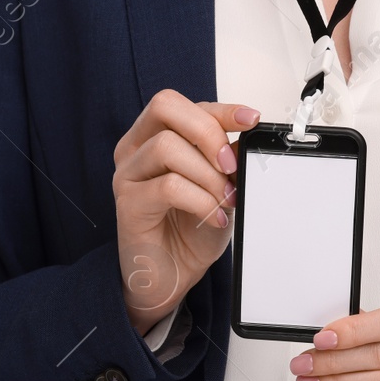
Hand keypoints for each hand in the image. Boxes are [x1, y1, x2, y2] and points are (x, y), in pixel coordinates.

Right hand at [112, 90, 259, 334]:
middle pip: (165, 107)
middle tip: (230, 165)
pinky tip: (213, 218)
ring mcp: (128, 174)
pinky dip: (201, 201)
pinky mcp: (128, 204)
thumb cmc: (190, 230)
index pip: (183, 104)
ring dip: (208, 175)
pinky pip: (169, 186)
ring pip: (168, 147)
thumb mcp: (219, 187)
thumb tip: (245, 139)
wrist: (171, 276)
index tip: (251, 120)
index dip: (220, 108)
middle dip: (208, 132)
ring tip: (224, 200)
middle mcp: (135, 148)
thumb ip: (227, 160)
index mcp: (154, 136)